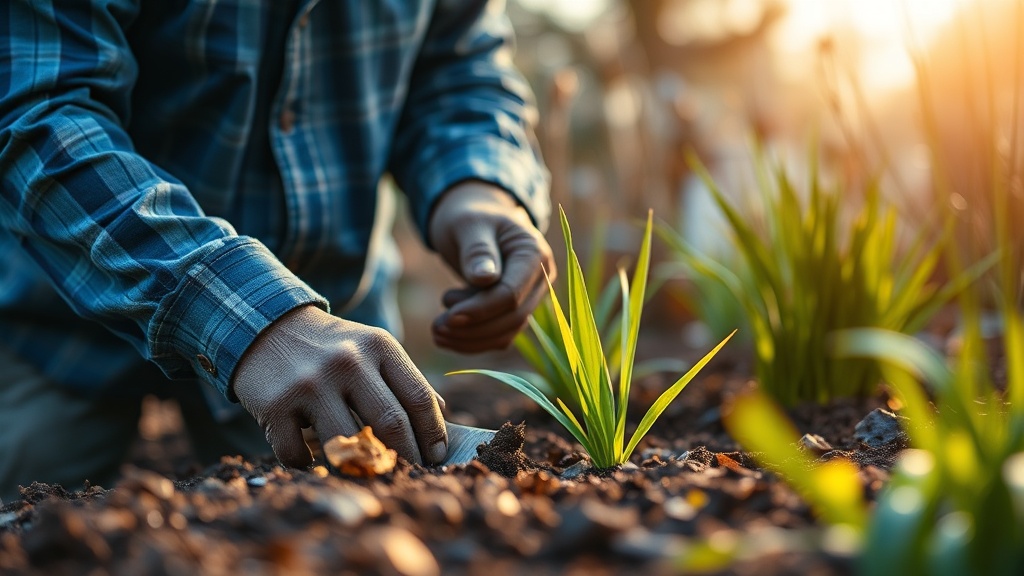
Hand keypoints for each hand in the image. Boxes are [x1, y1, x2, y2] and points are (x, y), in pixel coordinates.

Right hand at [231, 305, 446, 467]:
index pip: (419, 398)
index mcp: (379, 347)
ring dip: (359, 467)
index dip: (433, 434)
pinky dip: (308, 464)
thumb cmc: (334, 347)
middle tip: (409, 474)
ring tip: (366, 472)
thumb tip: (442, 418)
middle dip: (406, 458)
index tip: (437, 457)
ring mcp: (310, 383)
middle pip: (391, 425)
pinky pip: (299, 453)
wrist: (268, 326)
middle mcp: (347, 362)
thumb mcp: (374, 348)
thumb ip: (406, 380)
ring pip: (348, 445)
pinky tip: (313, 458)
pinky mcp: (276, 405)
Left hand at [428, 181, 554, 352]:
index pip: (511, 293)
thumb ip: (478, 251)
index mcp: (534, 253)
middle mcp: (540, 278)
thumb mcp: (469, 224)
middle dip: (473, 327)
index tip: (449, 316)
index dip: (481, 309)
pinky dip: (472, 341)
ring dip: (470, 339)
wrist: (473, 221)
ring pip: (507, 332)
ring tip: (436, 331)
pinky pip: (499, 336)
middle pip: (513, 317)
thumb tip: (484, 279)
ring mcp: (531, 297)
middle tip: (436, 327)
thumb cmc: (469, 217)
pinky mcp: (516, 311)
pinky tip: (446, 336)